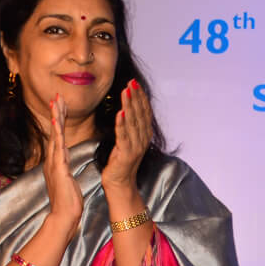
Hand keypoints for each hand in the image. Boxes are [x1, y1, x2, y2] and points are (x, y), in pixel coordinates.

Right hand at [41, 98, 82, 229]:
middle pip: (54, 131)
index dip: (59, 121)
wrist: (64, 216)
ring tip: (56, 102)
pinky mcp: (59, 169)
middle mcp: (53, 160)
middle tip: (56, 96)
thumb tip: (65, 163)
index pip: (58, 136)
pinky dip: (58, 134)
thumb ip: (65, 169)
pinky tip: (58, 123)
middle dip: (56, 113)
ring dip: (56, 118)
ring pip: (54, 135)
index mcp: (56, 162)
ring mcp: (54, 164)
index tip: (60, 106)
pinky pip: (58, 148)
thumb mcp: (67, 180)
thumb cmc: (68, 201)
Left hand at [100, 79, 152, 195]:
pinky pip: (123, 136)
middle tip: (131, 82)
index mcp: (144, 135)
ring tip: (125, 91)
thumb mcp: (127, 140)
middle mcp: (143, 139)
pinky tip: (120, 112)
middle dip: (135, 96)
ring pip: (132, 122)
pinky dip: (122, 123)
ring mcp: (136, 146)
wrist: (120, 183)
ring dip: (129, 105)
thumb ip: (129, 126)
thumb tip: (126, 109)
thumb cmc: (120, 162)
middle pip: (139, 114)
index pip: (144, 112)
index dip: (140, 97)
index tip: (135, 83)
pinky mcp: (126, 154)